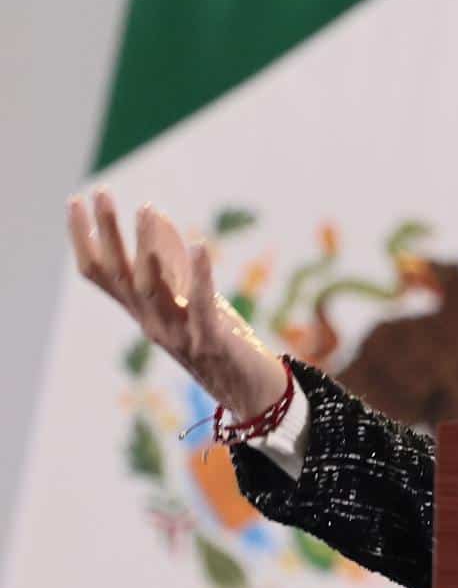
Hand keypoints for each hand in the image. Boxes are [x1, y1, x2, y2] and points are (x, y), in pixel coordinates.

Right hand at [67, 188, 287, 416]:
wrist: (251, 395)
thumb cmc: (219, 339)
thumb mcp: (190, 295)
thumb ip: (171, 261)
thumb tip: (154, 214)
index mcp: (143, 312)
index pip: (101, 274)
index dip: (85, 239)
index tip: (76, 200)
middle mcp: (151, 323)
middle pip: (120, 276)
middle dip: (108, 233)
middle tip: (101, 193)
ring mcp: (178, 335)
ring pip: (152, 290)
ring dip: (148, 248)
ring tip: (146, 210)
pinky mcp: (211, 341)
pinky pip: (202, 305)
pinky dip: (200, 275)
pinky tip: (199, 245)